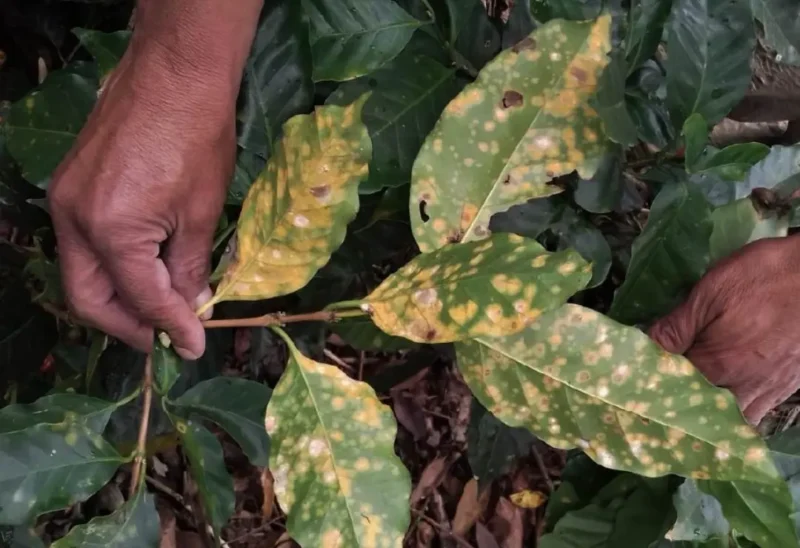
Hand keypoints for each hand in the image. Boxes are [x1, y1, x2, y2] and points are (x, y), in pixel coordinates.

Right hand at [48, 51, 234, 358]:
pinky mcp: (71, 185)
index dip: (170, 327)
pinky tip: (145, 271)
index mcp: (111, 230)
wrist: (175, 73)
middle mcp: (75, 219)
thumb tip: (192, 307)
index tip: (194, 346)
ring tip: (160, 310)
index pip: (140, 298)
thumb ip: (189, 268)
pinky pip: (85, 243)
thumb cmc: (198, 136)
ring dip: (118, 298)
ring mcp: (67, 200)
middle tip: (165, 337)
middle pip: (89, 297)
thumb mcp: (202, 212)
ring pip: (83, 272)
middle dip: (127, 324)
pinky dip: (112, 266)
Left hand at [648, 236, 799, 423]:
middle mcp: (741, 391)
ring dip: (701, 411)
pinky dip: (729, 410)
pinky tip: (714, 396)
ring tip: (678, 396)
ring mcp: (767, 394)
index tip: (629, 376)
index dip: (646, 380)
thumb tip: (646, 345)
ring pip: (725, 419)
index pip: (666, 386)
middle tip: (647, 390)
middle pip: (695, 410)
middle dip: (671, 401)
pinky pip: (749, 412)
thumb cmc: (767, 278)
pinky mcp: (784, 389)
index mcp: (715, 367)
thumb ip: (676, 326)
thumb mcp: (712, 292)